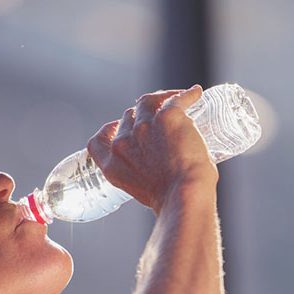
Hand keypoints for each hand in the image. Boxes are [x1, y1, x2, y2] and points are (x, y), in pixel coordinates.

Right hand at [86, 85, 217, 213]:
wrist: (184, 196)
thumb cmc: (171, 200)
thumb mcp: (143, 193)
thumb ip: (144, 178)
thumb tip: (164, 172)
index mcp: (113, 165)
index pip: (98, 141)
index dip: (108, 131)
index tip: (118, 128)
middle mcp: (123, 143)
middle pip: (128, 118)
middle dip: (142, 117)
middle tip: (161, 122)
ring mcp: (143, 127)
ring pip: (148, 102)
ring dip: (161, 99)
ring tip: (178, 100)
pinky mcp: (167, 117)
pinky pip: (175, 99)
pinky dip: (186, 95)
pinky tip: (195, 93)